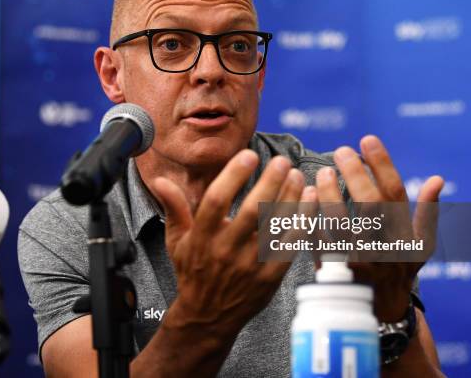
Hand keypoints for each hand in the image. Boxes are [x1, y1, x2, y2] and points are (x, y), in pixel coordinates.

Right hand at [150, 149, 308, 338]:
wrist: (207, 316)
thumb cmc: (192, 271)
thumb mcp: (176, 240)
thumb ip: (173, 207)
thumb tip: (159, 180)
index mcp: (201, 237)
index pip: (216, 201)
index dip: (233, 176)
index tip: (249, 155)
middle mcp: (225, 250)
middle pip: (251, 212)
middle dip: (270, 183)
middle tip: (282, 162)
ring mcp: (250, 265)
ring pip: (275, 227)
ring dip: (290, 199)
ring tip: (299, 176)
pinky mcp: (269, 277)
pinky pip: (290, 246)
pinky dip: (303, 222)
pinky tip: (310, 201)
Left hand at [313, 135, 443, 321]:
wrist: (381, 310)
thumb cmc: (400, 269)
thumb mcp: (420, 245)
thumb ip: (427, 213)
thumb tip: (437, 179)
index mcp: (404, 236)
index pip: (395, 193)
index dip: (382, 164)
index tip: (367, 139)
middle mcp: (384, 249)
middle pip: (369, 206)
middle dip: (354, 174)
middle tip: (340, 150)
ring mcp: (358, 262)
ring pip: (341, 224)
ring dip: (329, 195)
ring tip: (321, 172)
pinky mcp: (334, 272)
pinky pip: (318, 244)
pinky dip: (310, 221)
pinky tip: (303, 198)